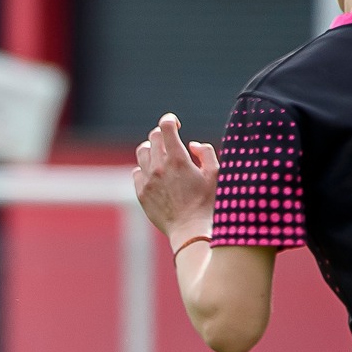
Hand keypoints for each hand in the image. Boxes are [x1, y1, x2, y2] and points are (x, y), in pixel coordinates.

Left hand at [132, 113, 218, 247]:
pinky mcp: (141, 194)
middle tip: (172, 142)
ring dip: (152, 149)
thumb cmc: (208, 204)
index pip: (165, 127)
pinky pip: (136, 172)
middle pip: (154, 137)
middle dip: (163, 135)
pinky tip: (155, 175)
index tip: (175, 124)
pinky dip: (145, 169)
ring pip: (142, 152)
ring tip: (163, 157)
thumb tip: (192, 145)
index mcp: (178, 159)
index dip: (170, 120)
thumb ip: (206, 153)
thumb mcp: (215, 174)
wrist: (191, 231)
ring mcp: (147, 181)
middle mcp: (159, 168)